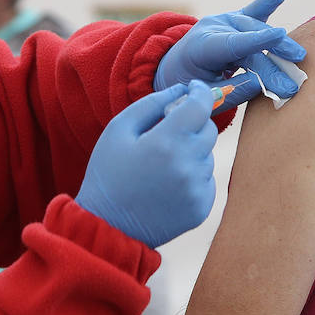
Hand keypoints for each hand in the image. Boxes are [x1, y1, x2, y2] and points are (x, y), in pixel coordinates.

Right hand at [76, 82, 219, 248]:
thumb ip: (151, 103)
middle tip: (168, 132)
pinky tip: (168, 184)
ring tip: (162, 165)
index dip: (200, 93)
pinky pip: (207, 180)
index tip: (194, 90)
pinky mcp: (201, 208)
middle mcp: (187, 166)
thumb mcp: (118, 130)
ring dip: (192, 152)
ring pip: (208, 156)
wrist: (107, 226)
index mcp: (165, 142)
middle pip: (208, 130)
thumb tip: (181, 89)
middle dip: (193, 124)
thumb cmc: (108, 174)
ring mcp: (196, 190)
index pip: (200, 106)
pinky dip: (193, 176)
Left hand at [155, 0, 306, 102]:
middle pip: (249, 42)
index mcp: (201, 47)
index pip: (232, 44)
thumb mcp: (206, 94)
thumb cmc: (190, 85)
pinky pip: (254, 12)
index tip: (280, 35)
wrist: (175, 69)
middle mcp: (214, 28)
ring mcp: (225, 21)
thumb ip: (233, 89)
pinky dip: (268, 3)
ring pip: (257, 30)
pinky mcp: (236, 21)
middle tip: (293, 82)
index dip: (256, 40)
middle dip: (273, 61)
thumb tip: (262, 84)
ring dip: (279, 45)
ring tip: (299, 56)